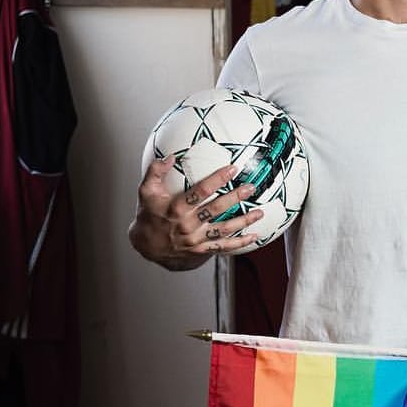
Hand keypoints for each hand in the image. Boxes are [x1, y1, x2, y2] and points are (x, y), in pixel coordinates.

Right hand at [128, 158, 263, 268]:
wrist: (146, 245)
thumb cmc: (148, 214)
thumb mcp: (146, 191)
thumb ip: (156, 171)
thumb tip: (171, 156)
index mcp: (176, 208)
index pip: (200, 191)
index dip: (217, 179)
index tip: (232, 169)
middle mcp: (188, 225)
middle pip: (216, 209)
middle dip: (235, 198)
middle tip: (252, 188)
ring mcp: (196, 239)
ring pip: (224, 230)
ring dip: (243, 221)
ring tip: (260, 212)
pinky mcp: (201, 250)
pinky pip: (223, 247)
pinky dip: (240, 243)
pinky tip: (254, 236)